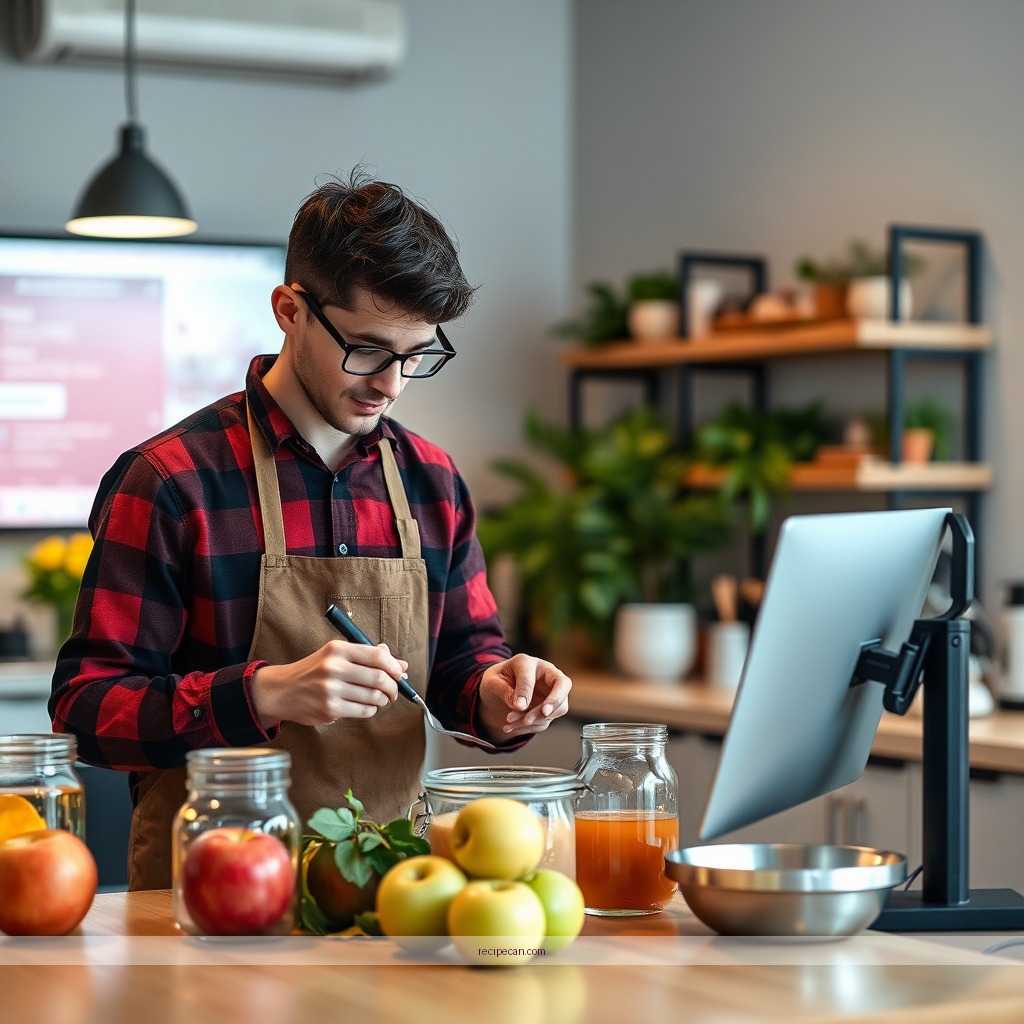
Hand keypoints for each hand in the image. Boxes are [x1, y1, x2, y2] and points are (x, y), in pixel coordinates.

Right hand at [251, 640, 406, 729]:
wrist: (283, 690)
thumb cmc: (315, 671)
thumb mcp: (337, 655)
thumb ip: (368, 657)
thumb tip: (402, 665)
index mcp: (338, 649)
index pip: (378, 656)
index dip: (395, 666)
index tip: (400, 674)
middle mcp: (334, 668)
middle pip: (379, 678)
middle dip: (393, 687)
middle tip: (393, 692)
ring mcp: (331, 690)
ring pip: (373, 697)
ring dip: (382, 700)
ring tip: (379, 699)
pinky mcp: (329, 709)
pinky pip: (363, 711)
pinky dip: (371, 710)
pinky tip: (365, 706)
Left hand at [476, 655, 571, 742]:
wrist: (496, 692)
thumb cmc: (495, 681)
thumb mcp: (492, 681)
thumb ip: (504, 689)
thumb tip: (520, 706)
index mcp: (528, 663)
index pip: (535, 673)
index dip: (528, 690)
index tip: (518, 706)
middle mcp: (545, 675)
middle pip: (562, 686)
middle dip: (551, 704)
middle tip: (530, 719)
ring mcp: (550, 692)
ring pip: (556, 708)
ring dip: (535, 720)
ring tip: (509, 723)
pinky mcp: (548, 709)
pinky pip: (545, 720)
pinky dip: (529, 727)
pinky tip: (512, 727)